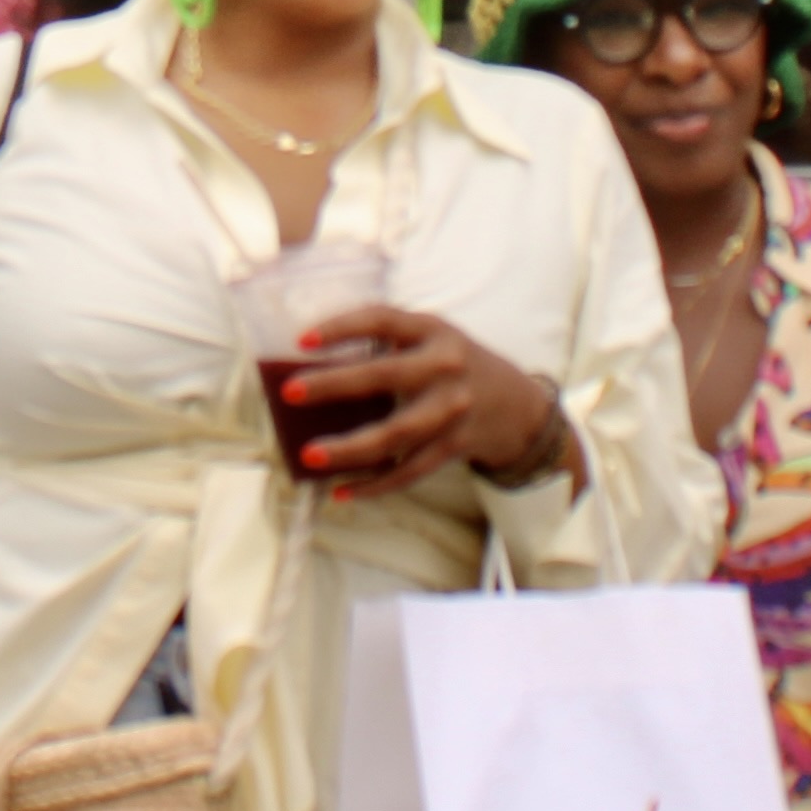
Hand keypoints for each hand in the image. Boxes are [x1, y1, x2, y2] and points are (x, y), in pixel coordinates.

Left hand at [288, 306, 566, 503]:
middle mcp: (445, 367)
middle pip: (385, 377)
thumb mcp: (434, 338)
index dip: (342, 327)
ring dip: (350, 448)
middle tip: (291, 391)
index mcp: (433, 331)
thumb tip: (316, 361)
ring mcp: (452, 410)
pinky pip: (409, 470)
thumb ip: (390, 342)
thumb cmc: (459, 366)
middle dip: (335, 385)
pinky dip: (375, 484)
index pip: (383, 319)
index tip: (302, 339)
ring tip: (310, 455)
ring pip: (396, 435)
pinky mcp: (454, 446)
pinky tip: (342, 491)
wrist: (519, 407)